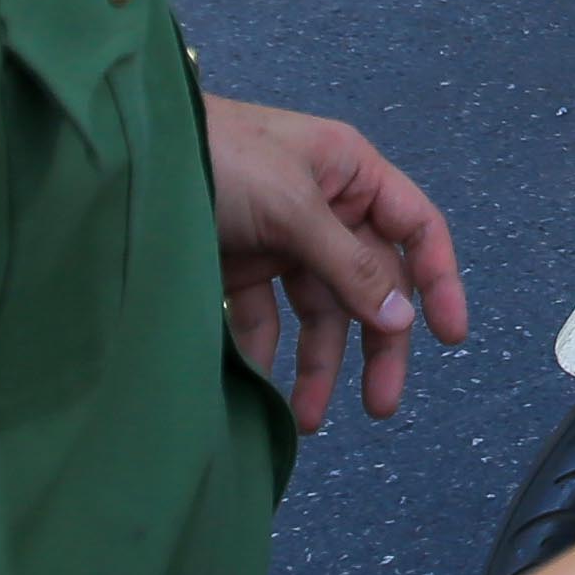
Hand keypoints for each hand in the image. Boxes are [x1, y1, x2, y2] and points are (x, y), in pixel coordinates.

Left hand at [208, 96, 464, 431]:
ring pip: (318, 310)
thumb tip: (400, 318)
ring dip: (317, 363)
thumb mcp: (291, 207)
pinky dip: (265, 350)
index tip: (450, 337)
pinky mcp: (238, 264)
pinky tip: (260, 384)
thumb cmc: (221, 159)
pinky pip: (264, 316)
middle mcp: (325, 206)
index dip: (439, 281)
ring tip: (305, 419)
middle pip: (371, 283)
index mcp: (351, 173)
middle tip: (381, 404)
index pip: (415, 228)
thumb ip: (348, 265)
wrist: (124, 155)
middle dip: (376, 344)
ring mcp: (281, 238)